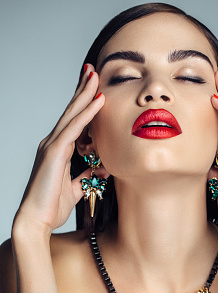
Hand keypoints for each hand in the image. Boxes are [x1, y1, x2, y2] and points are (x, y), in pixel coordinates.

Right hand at [13, 64, 107, 237]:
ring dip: (85, 94)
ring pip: (72, 115)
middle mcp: (53, 144)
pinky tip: (98, 101)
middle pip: (71, 112)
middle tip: (93, 71)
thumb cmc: (51, 206)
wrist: (36, 220)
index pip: (73, 122)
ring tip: (96, 76)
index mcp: (58, 150)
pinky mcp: (54, 153)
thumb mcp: (75, 188)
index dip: (83, 104)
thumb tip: (104, 168)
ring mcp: (52, 146)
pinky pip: (74, 129)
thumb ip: (87, 175)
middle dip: (83, 90)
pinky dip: (87, 114)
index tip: (94, 88)